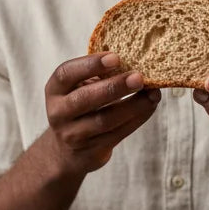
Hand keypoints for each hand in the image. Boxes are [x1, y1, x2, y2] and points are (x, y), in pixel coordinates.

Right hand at [45, 52, 159, 175]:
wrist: (69, 151)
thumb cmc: (81, 107)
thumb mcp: (80, 88)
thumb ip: (99, 75)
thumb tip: (137, 61)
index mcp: (55, 89)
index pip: (66, 74)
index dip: (90, 64)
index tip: (115, 57)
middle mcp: (59, 112)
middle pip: (85, 98)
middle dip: (115, 86)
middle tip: (139, 77)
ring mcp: (73, 134)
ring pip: (105, 120)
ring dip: (133, 105)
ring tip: (153, 93)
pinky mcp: (91, 150)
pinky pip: (118, 133)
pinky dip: (138, 118)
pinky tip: (150, 106)